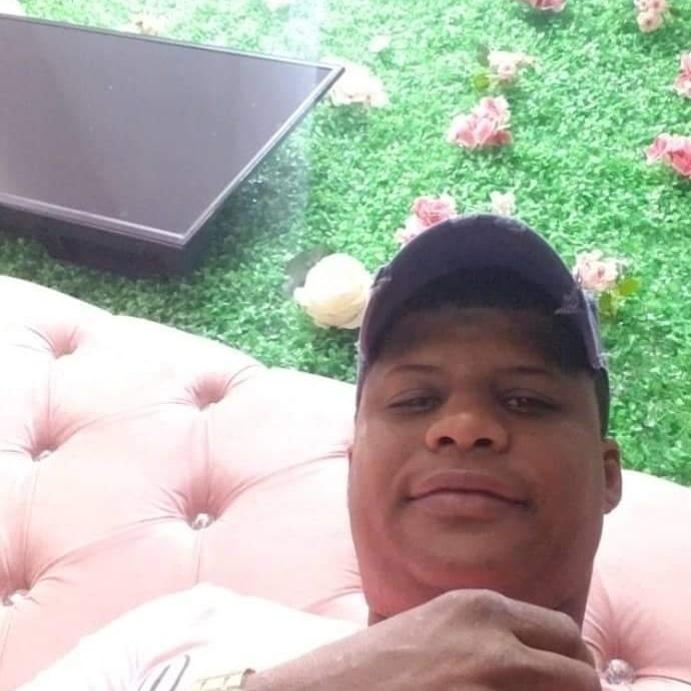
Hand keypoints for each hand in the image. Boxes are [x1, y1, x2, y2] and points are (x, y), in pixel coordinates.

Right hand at [246, 589, 600, 690]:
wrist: (330, 689)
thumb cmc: (379, 666)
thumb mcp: (439, 629)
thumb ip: (490, 635)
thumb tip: (541, 659)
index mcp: (481, 607)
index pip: (566, 634)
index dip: (569, 664)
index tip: (559, 683)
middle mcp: (493, 638)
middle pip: (580, 671)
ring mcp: (490, 681)